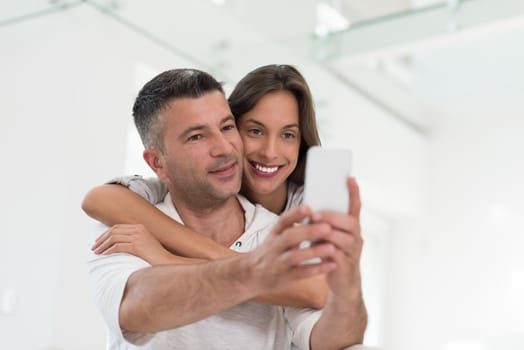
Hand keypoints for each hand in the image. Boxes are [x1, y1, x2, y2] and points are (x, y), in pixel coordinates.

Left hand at [92, 224, 173, 264]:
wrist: (166, 261)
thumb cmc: (155, 255)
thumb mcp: (145, 243)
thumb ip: (134, 239)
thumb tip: (119, 242)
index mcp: (140, 226)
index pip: (117, 227)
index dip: (105, 234)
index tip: (99, 241)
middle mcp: (139, 229)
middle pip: (113, 231)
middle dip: (101, 239)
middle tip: (94, 247)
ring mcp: (138, 237)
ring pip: (113, 238)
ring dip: (102, 245)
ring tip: (96, 252)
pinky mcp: (137, 245)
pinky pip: (118, 246)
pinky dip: (109, 250)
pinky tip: (104, 254)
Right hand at [244, 206, 338, 293]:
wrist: (251, 274)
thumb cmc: (270, 252)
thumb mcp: (276, 236)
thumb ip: (292, 227)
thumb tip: (315, 211)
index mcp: (274, 234)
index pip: (283, 221)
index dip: (295, 213)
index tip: (309, 207)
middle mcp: (274, 247)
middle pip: (289, 237)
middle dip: (308, 231)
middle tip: (327, 227)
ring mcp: (278, 263)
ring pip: (294, 256)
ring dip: (313, 252)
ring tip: (331, 248)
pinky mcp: (284, 277)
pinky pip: (301, 273)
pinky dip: (316, 269)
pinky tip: (332, 265)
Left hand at [310, 177, 362, 300]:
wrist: (343, 285)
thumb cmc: (332, 257)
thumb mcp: (328, 238)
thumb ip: (323, 225)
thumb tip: (308, 210)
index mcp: (352, 229)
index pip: (356, 208)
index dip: (354, 193)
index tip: (350, 178)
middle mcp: (356, 238)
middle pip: (350, 223)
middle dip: (331, 217)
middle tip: (314, 214)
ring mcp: (354, 253)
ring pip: (344, 238)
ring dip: (327, 233)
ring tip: (311, 229)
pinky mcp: (347, 266)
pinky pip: (336, 255)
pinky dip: (324, 251)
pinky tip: (313, 248)